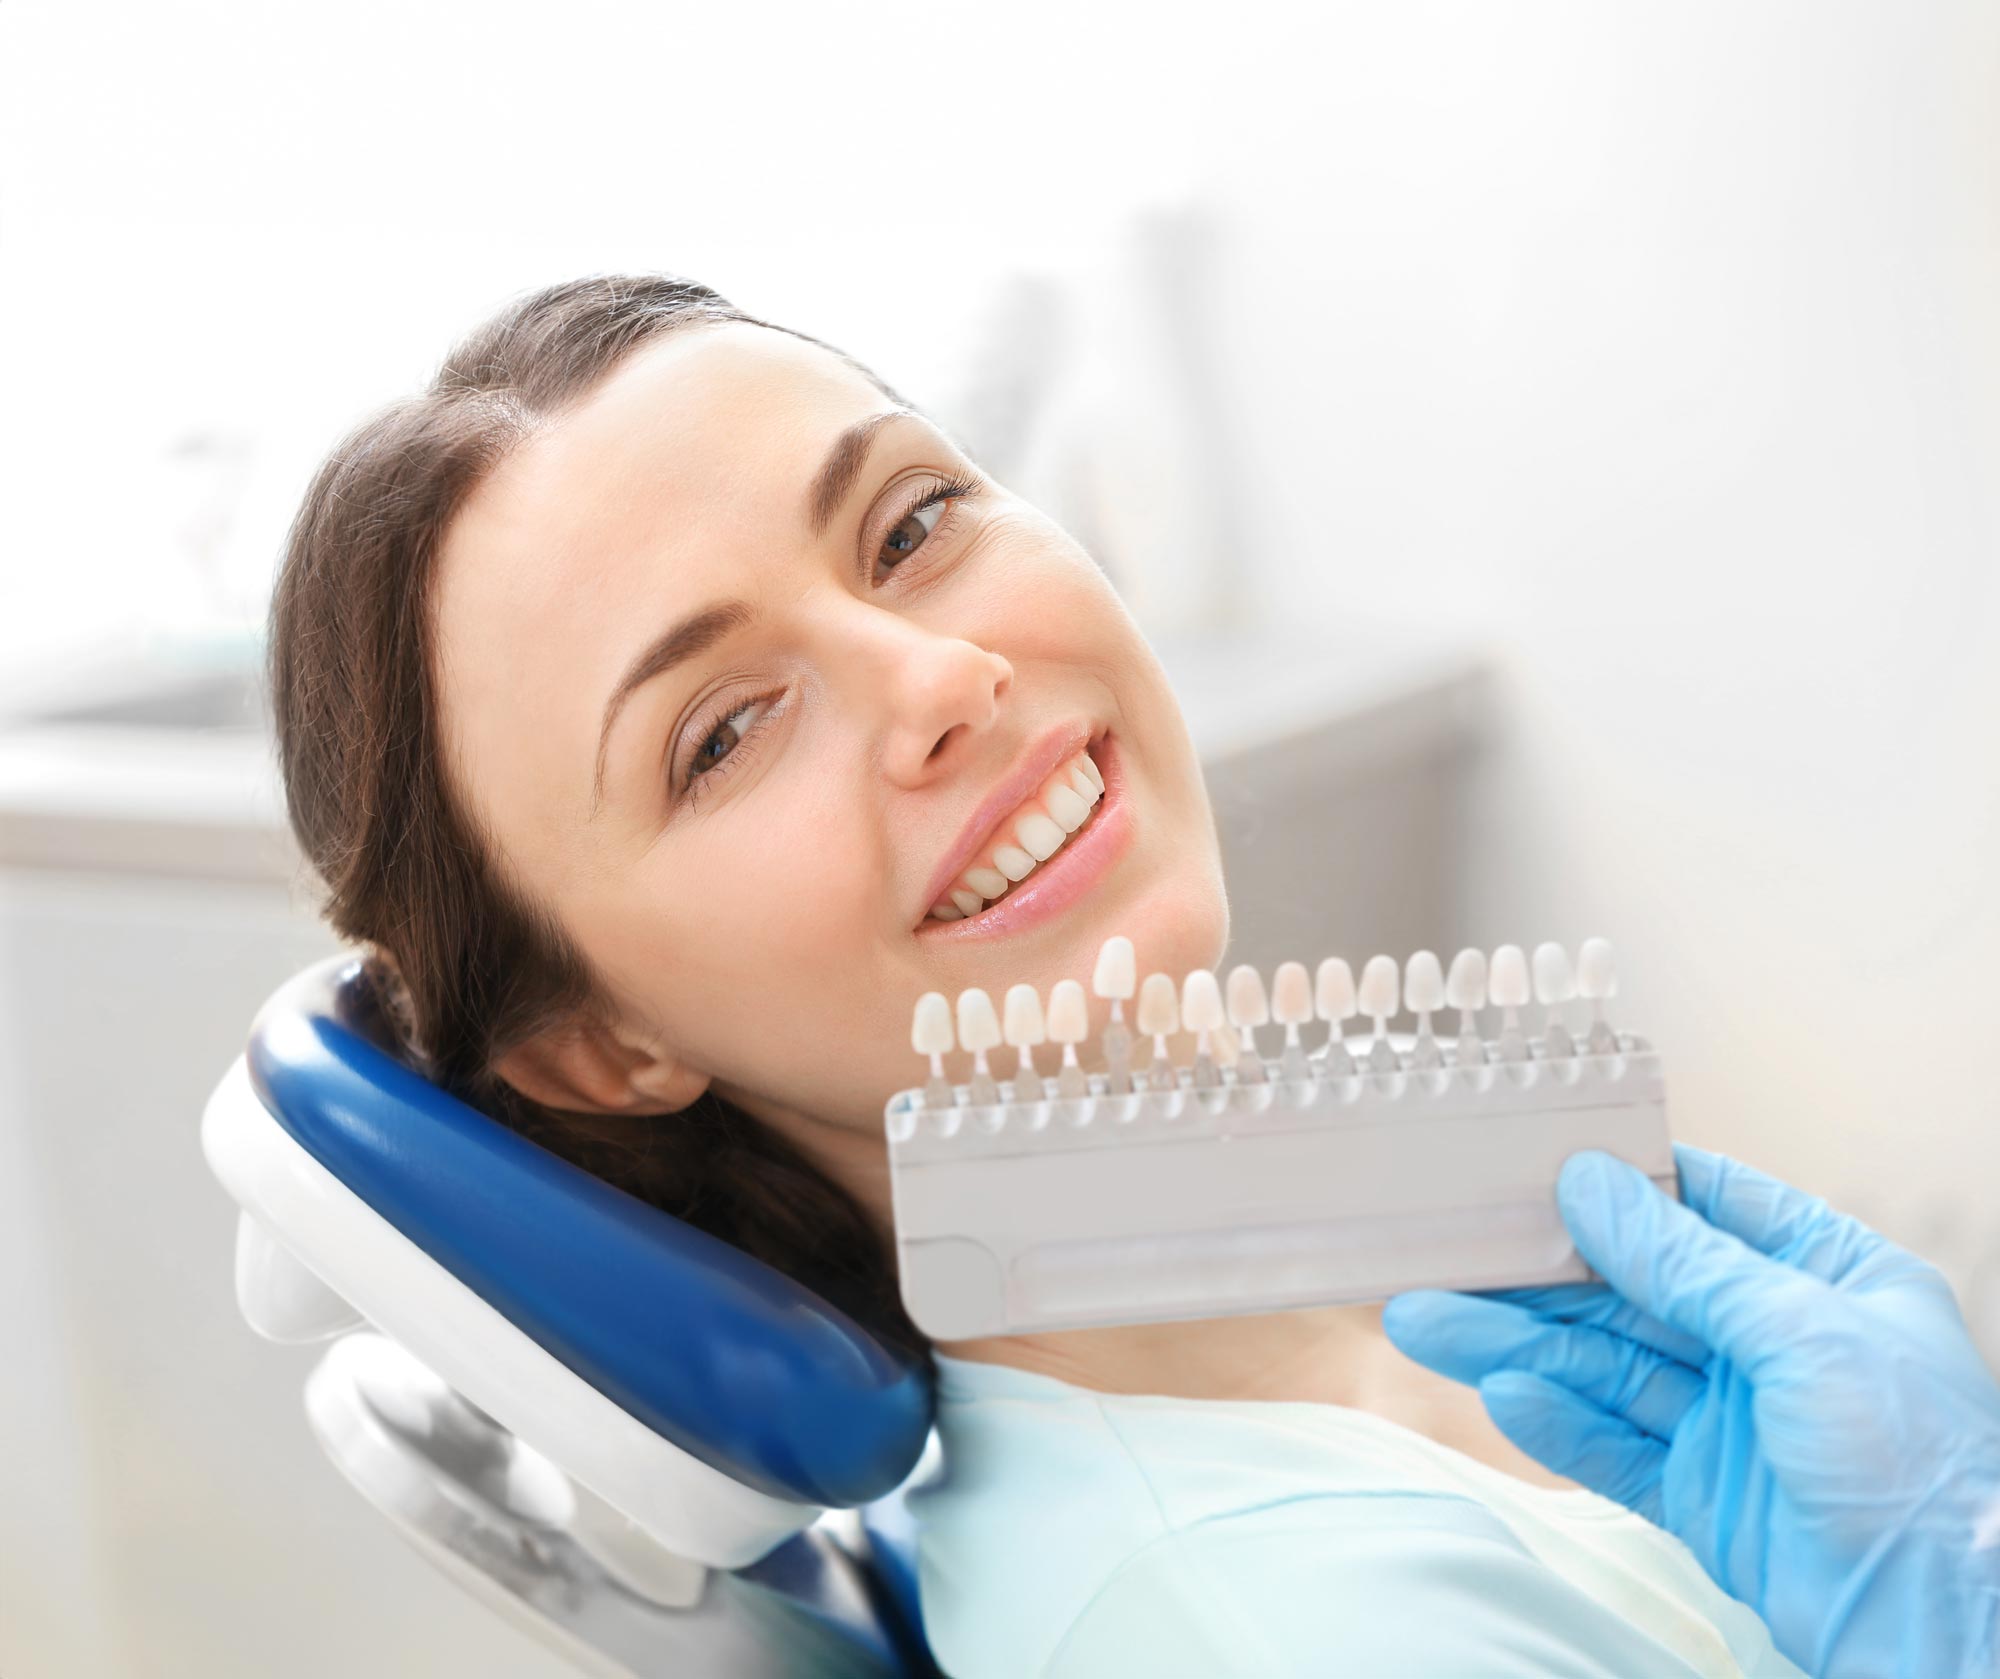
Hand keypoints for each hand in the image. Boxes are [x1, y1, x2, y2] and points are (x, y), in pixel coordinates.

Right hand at [1382, 1144, 1999, 1678]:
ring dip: (1517, 1346)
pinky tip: (1504, 1393)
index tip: (1534, 1162)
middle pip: (1631, 1292)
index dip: (1620, 1184)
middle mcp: (1775, 1341)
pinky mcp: (1702, 1493)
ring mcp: (1734, 1420)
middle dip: (1536, 1278)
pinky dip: (1557, 1422)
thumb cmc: (1926, 1473)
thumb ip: (1687, 1262)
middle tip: (1444, 1257)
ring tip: (1428, 1323)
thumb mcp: (1802, 1333)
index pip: (1707, 1205)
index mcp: (1828, 1278)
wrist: (1952, 1633)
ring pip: (1605, 1367)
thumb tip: (1594, 1184)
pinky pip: (1613, 1444)